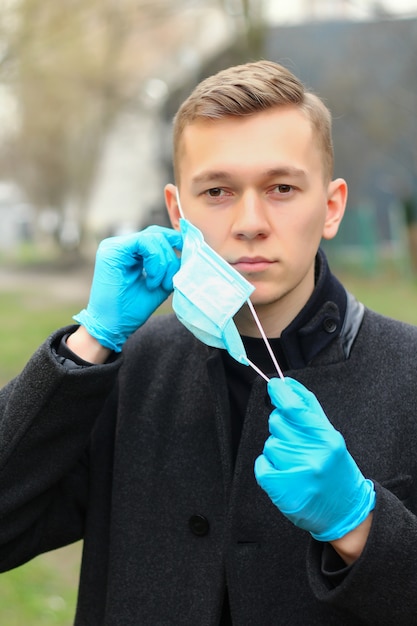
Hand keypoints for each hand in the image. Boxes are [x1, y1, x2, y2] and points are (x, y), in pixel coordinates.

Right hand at [74, 226, 182, 351]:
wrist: (110, 328)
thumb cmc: (130, 312)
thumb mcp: (158, 287)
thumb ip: (169, 270)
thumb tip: (188, 255)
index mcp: (129, 253)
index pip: (156, 236)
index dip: (174, 242)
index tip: (187, 257)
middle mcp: (120, 245)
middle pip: (156, 234)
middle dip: (170, 258)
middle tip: (168, 283)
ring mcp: (114, 246)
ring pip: (152, 237)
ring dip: (163, 262)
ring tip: (158, 285)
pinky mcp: (112, 251)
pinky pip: (143, 242)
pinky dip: (155, 261)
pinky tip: (152, 281)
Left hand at [254, 377, 375, 541]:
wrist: (346, 512)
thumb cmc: (336, 470)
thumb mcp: (330, 437)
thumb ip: (309, 409)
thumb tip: (287, 384)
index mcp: (327, 438)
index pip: (296, 407)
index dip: (281, 393)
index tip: (274, 385)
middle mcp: (313, 454)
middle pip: (277, 422)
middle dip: (282, 428)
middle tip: (296, 443)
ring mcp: (297, 472)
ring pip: (270, 444)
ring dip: (278, 451)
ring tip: (295, 463)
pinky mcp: (281, 489)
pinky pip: (261, 464)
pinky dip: (268, 467)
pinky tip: (284, 474)